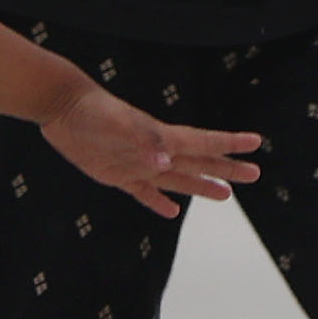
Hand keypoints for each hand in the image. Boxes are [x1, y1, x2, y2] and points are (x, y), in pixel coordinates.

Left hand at [39, 85, 263, 219]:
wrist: (62, 107)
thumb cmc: (91, 110)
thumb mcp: (116, 122)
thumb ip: (143, 141)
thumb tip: (166, 162)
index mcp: (160, 137)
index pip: (202, 142)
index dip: (228, 144)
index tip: (255, 142)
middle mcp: (154, 151)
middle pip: (198, 163)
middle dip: (226, 168)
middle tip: (254, 173)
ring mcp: (137, 164)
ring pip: (178, 179)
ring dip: (202, 186)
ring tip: (226, 195)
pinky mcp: (117, 174)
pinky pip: (144, 192)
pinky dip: (158, 202)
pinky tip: (171, 211)